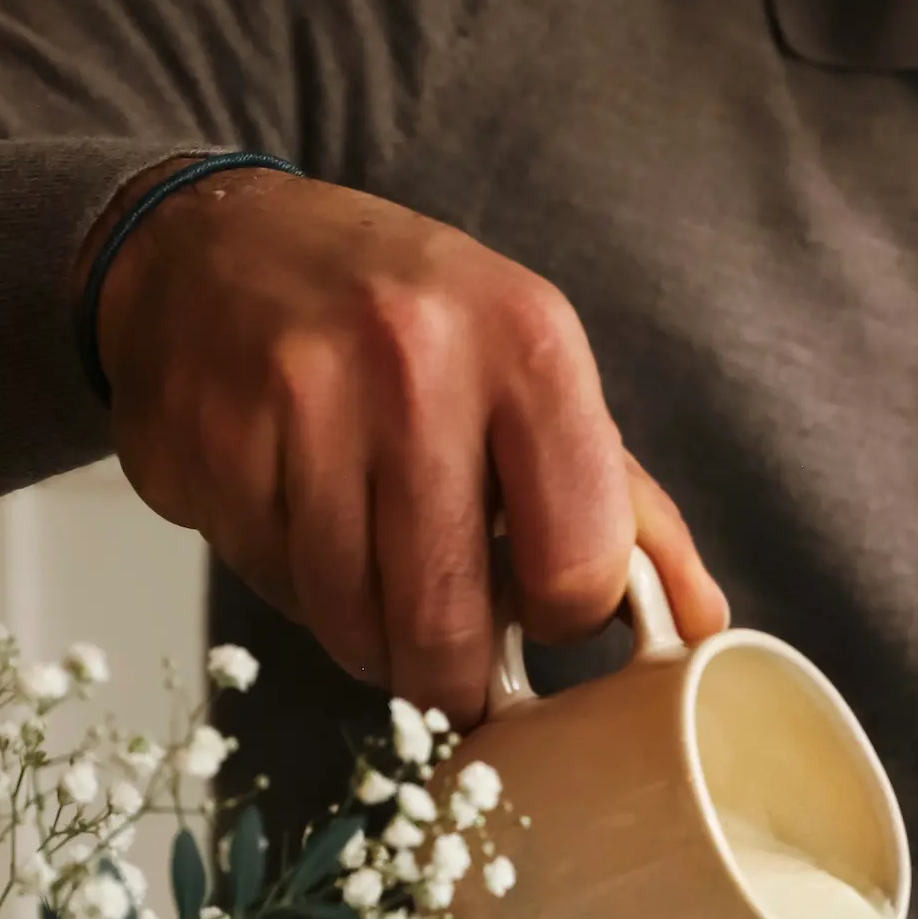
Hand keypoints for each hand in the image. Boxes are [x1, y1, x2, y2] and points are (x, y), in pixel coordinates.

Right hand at [86, 164, 729, 718]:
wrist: (213, 243)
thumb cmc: (402, 321)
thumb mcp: (533, 374)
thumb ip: (626, 506)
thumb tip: (704, 624)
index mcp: (530, 343)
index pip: (576, 567)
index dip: (559, 618)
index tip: (537, 607)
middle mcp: (417, 360)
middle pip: (449, 623)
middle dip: (454, 675)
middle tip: (451, 660)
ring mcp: (302, 399)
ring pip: (354, 627)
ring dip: (371, 640)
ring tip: (375, 577)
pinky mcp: (212, 442)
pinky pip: (276, 591)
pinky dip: (297, 593)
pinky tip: (303, 526)